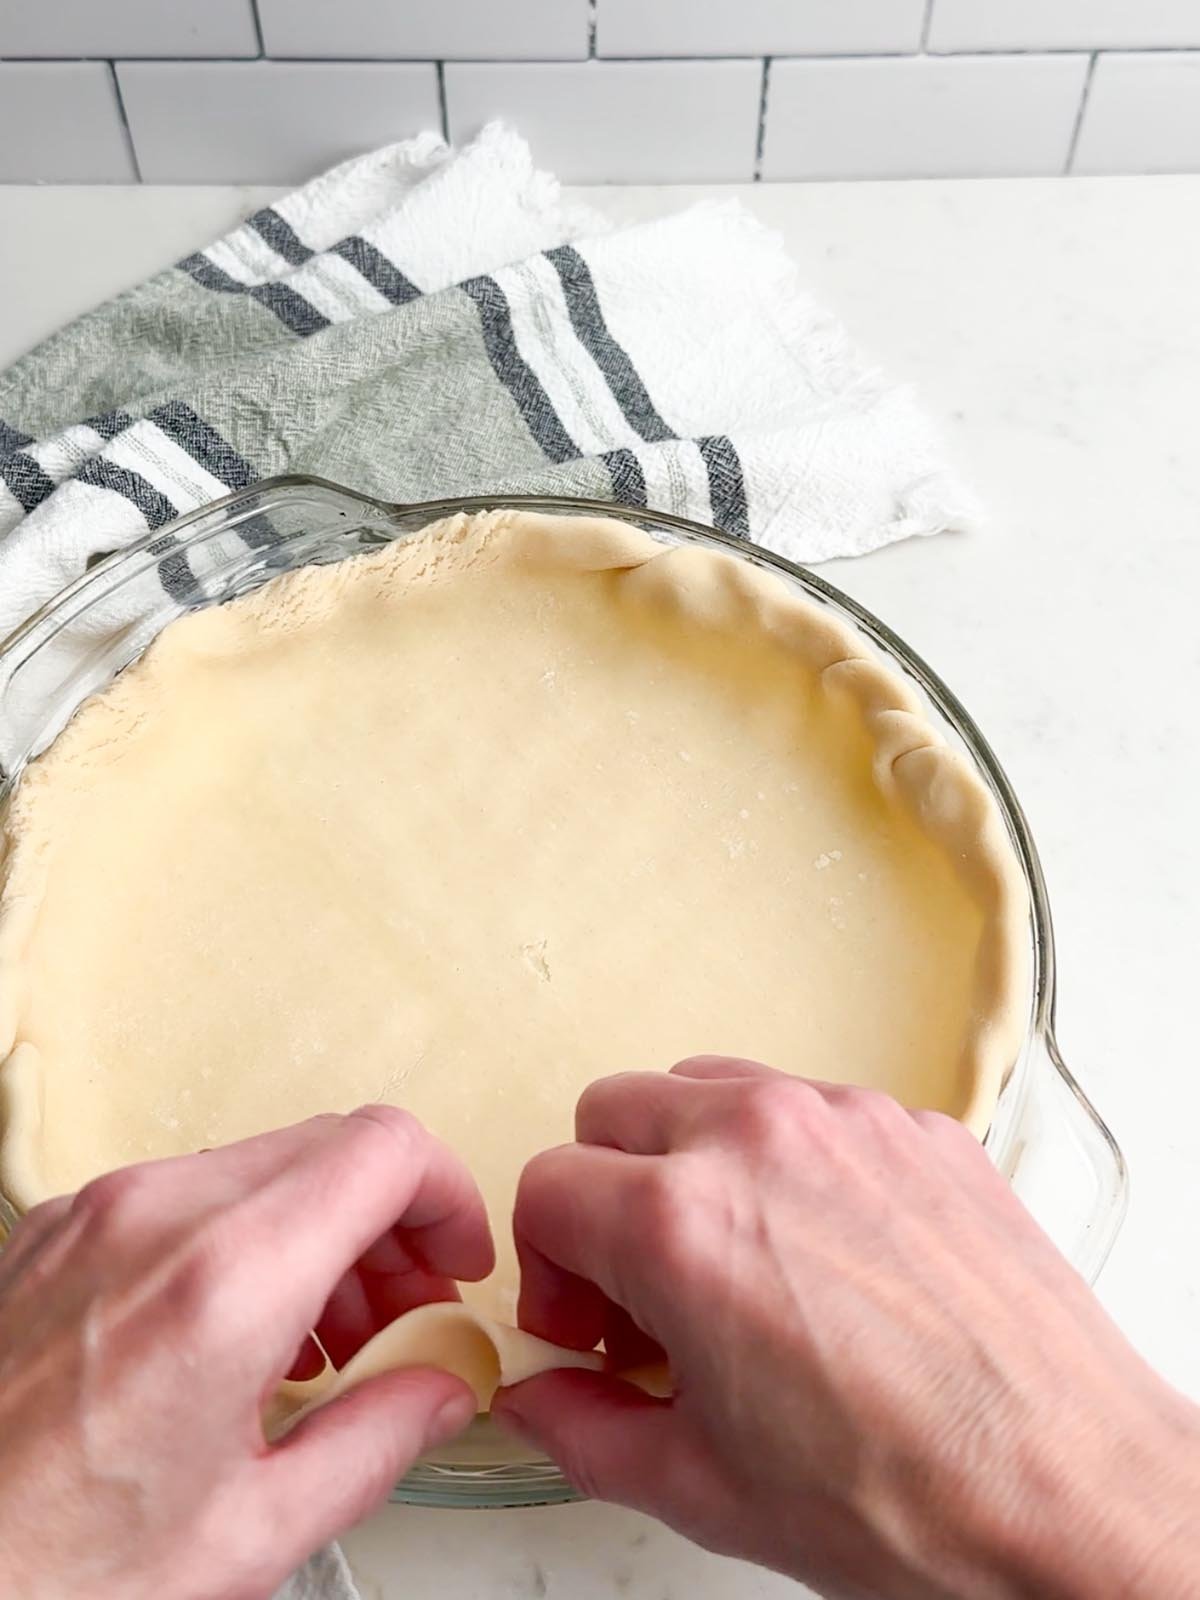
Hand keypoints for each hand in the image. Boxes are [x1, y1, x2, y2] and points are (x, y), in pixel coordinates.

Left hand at [0, 1107, 492, 1599]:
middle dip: (392, 1223)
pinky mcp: (55, 1226)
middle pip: (332, 1147)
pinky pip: (189, 1190)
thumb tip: (438, 1389)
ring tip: (327, 1343)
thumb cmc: (45, 1573)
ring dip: (321, 1230)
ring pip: (263, 1163)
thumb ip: (375, 1443)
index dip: (449, 1196)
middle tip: (406, 1314)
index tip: (455, 1262)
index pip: (385, 1150)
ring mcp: (97, 1209)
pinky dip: (246, 1236)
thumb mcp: (248, 1534)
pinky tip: (242, 1336)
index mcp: (224, 1281)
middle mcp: (157, 1214)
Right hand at [494, 1059, 1199, 1599]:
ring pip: (709, 1087)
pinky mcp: (917, 1125)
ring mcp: (846, 1119)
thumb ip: (583, 1431)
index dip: (546, 1266)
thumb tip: (540, 1398)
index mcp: (682, 1223)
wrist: (1073, 1487)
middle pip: (614, 1110)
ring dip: (688, 1159)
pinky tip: (828, 1255)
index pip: (545, 1186)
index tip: (585, 1320)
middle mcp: (758, 1139)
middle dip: (602, 1193)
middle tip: (640, 1286)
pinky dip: (788, 1160)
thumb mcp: (706, 1488)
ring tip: (731, 1261)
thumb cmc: (909, 1494)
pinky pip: (810, 1107)